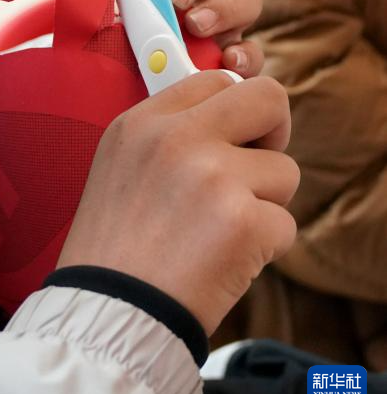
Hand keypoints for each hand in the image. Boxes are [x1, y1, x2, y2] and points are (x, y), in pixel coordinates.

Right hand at [57, 71, 298, 334]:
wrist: (107, 313)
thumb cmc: (115, 248)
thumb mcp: (120, 165)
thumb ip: (168, 134)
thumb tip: (234, 121)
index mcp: (143, 121)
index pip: (215, 80)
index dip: (234, 110)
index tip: (233, 138)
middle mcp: (178, 138)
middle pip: (268, 98)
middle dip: (275, 132)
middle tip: (258, 166)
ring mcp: (214, 176)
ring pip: (284, 171)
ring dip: (264, 204)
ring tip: (218, 233)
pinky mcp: (245, 222)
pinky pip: (285, 224)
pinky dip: (264, 248)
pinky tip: (223, 262)